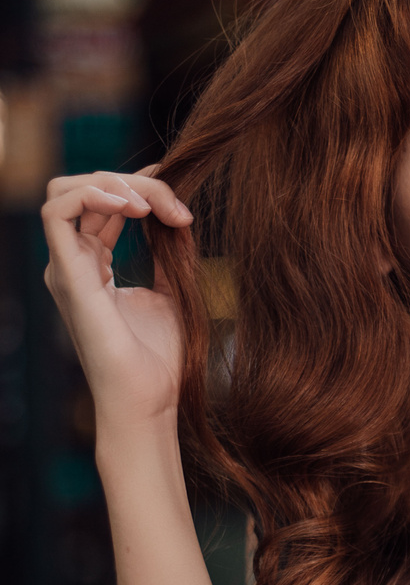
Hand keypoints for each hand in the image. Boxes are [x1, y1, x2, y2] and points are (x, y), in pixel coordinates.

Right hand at [41, 167, 193, 430]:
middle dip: (135, 184)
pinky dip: (92, 194)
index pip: (103, 204)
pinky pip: (57, 212)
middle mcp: (73, 263)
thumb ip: (167, 252)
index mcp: (93, 265)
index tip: (177, 196)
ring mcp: (66, 268)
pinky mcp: (66, 277)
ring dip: (117, 185)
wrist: (149, 400)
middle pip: (88, 190)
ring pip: (69, 191)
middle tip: (177, 210)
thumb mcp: (171, 292)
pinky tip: (132, 206)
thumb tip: (176, 217)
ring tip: (154, 206)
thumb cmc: (160, 359)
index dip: (138, 187)